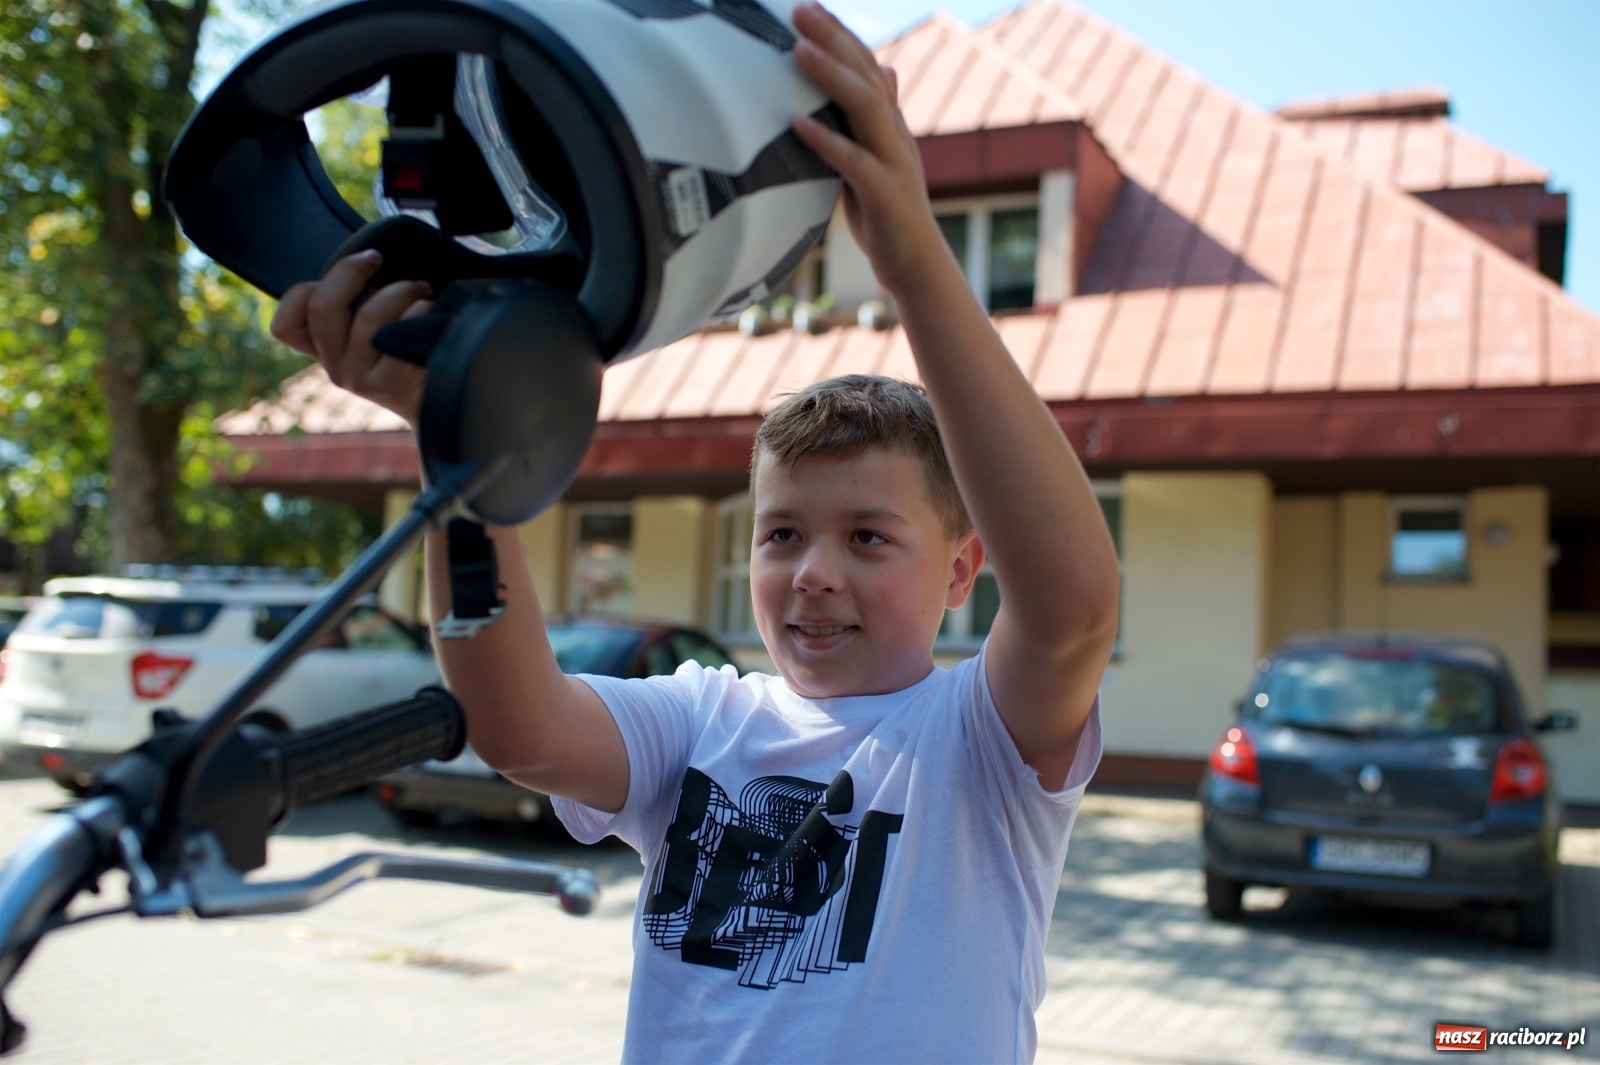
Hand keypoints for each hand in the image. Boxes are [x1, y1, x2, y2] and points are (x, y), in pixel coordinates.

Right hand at [269, 250, 432, 425]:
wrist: (444, 403)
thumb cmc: (411, 355)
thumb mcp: (372, 331)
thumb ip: (353, 307)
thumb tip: (360, 260)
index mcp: (324, 352)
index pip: (284, 326)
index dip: (303, 290)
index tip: (342, 274)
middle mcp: (334, 368)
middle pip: (321, 306)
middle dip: (350, 269)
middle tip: (375, 258)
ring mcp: (357, 378)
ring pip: (368, 315)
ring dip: (400, 290)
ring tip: (421, 289)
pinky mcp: (387, 384)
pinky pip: (399, 330)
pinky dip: (419, 309)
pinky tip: (431, 310)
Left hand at [789, 2, 955, 298]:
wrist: (916, 266)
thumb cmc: (888, 215)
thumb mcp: (880, 158)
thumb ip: (874, 119)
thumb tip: (886, 71)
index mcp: (889, 125)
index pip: (866, 66)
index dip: (840, 34)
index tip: (808, 5)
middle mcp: (894, 135)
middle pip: (867, 74)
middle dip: (834, 38)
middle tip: (799, 8)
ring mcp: (893, 163)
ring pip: (865, 108)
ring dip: (831, 76)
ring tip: (798, 50)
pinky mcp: (885, 195)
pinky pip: (855, 163)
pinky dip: (827, 141)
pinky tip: (798, 124)